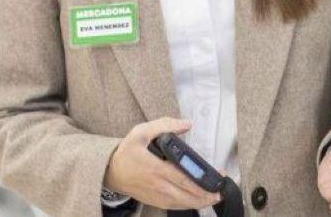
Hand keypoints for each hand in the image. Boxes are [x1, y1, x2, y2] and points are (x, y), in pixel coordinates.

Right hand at [104, 117, 220, 210]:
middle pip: (185, 194)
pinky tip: (197, 202)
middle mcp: (157, 184)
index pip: (183, 177)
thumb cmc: (127, 151)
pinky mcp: (154, 200)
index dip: (201, 179)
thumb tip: (187, 124)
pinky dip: (187, 205)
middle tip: (220, 192)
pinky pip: (173, 206)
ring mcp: (156, 195)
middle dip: (205, 195)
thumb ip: (164, 125)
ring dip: (199, 202)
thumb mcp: (141, 132)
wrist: (111, 172)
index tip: (217, 177)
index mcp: (156, 167)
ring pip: (181, 203)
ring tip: (213, 198)